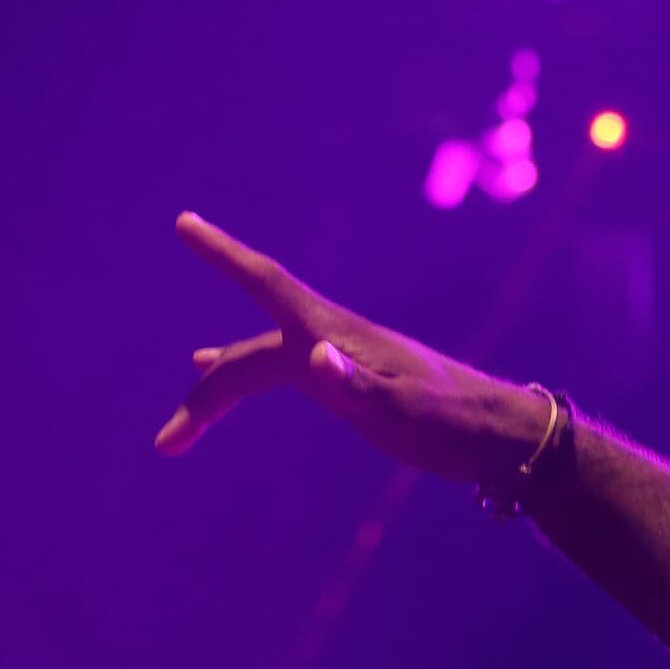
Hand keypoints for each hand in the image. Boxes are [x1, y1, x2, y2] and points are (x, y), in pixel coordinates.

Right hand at [151, 213, 549, 481]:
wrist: (502, 438)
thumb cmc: (455, 424)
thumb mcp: (405, 409)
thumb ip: (358, 386)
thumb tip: (315, 360)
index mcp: (335, 336)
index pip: (267, 284)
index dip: (223, 254)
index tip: (184, 223)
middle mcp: (332, 341)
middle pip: (250, 355)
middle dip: (207, 394)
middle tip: (167, 445)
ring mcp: (342, 361)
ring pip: (264, 363)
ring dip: (221, 381)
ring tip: (191, 388)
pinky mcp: (354, 383)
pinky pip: (286, 372)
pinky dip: (252, 374)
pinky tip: (238, 377)